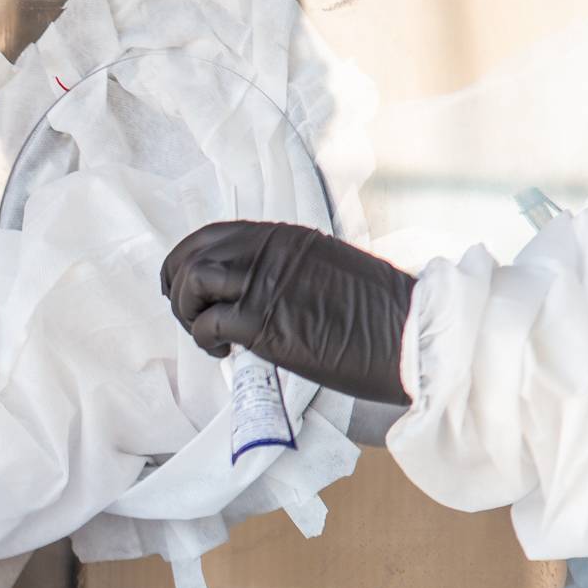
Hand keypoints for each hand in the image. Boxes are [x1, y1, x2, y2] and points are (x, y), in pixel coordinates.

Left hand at [159, 221, 416, 404]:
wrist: (410, 336)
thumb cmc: (378, 315)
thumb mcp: (328, 270)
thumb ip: (287, 271)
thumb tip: (256, 291)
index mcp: (284, 236)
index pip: (213, 235)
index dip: (186, 260)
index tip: (184, 286)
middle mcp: (269, 250)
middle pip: (191, 254)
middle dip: (177, 287)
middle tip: (191, 317)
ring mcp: (265, 282)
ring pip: (191, 281)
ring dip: (187, 312)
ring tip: (208, 336)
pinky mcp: (263, 321)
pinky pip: (207, 324)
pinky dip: (204, 341)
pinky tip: (224, 352)